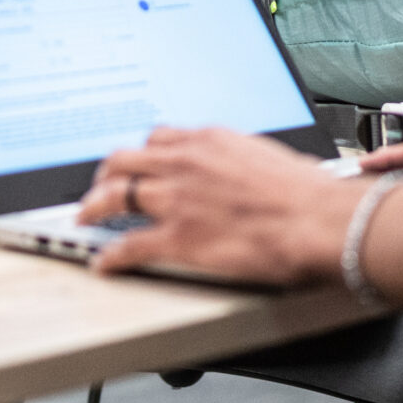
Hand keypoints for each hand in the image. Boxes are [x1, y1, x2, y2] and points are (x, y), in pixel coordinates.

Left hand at [78, 128, 362, 285]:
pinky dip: (110, 256)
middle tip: (100, 186)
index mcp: (209, 141)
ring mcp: (176, 200)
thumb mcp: (270, 157)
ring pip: (114, 194)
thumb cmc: (308, 194)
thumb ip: (246, 161)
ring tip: (84, 216)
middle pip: (124, 159)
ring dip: (93, 206)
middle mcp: (185, 163)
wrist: (318, 220)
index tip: (139, 162)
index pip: (160, 139)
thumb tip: (252, 169)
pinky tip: (103, 263)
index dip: (143, 154)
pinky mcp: (177, 238)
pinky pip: (128, 245)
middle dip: (106, 173)